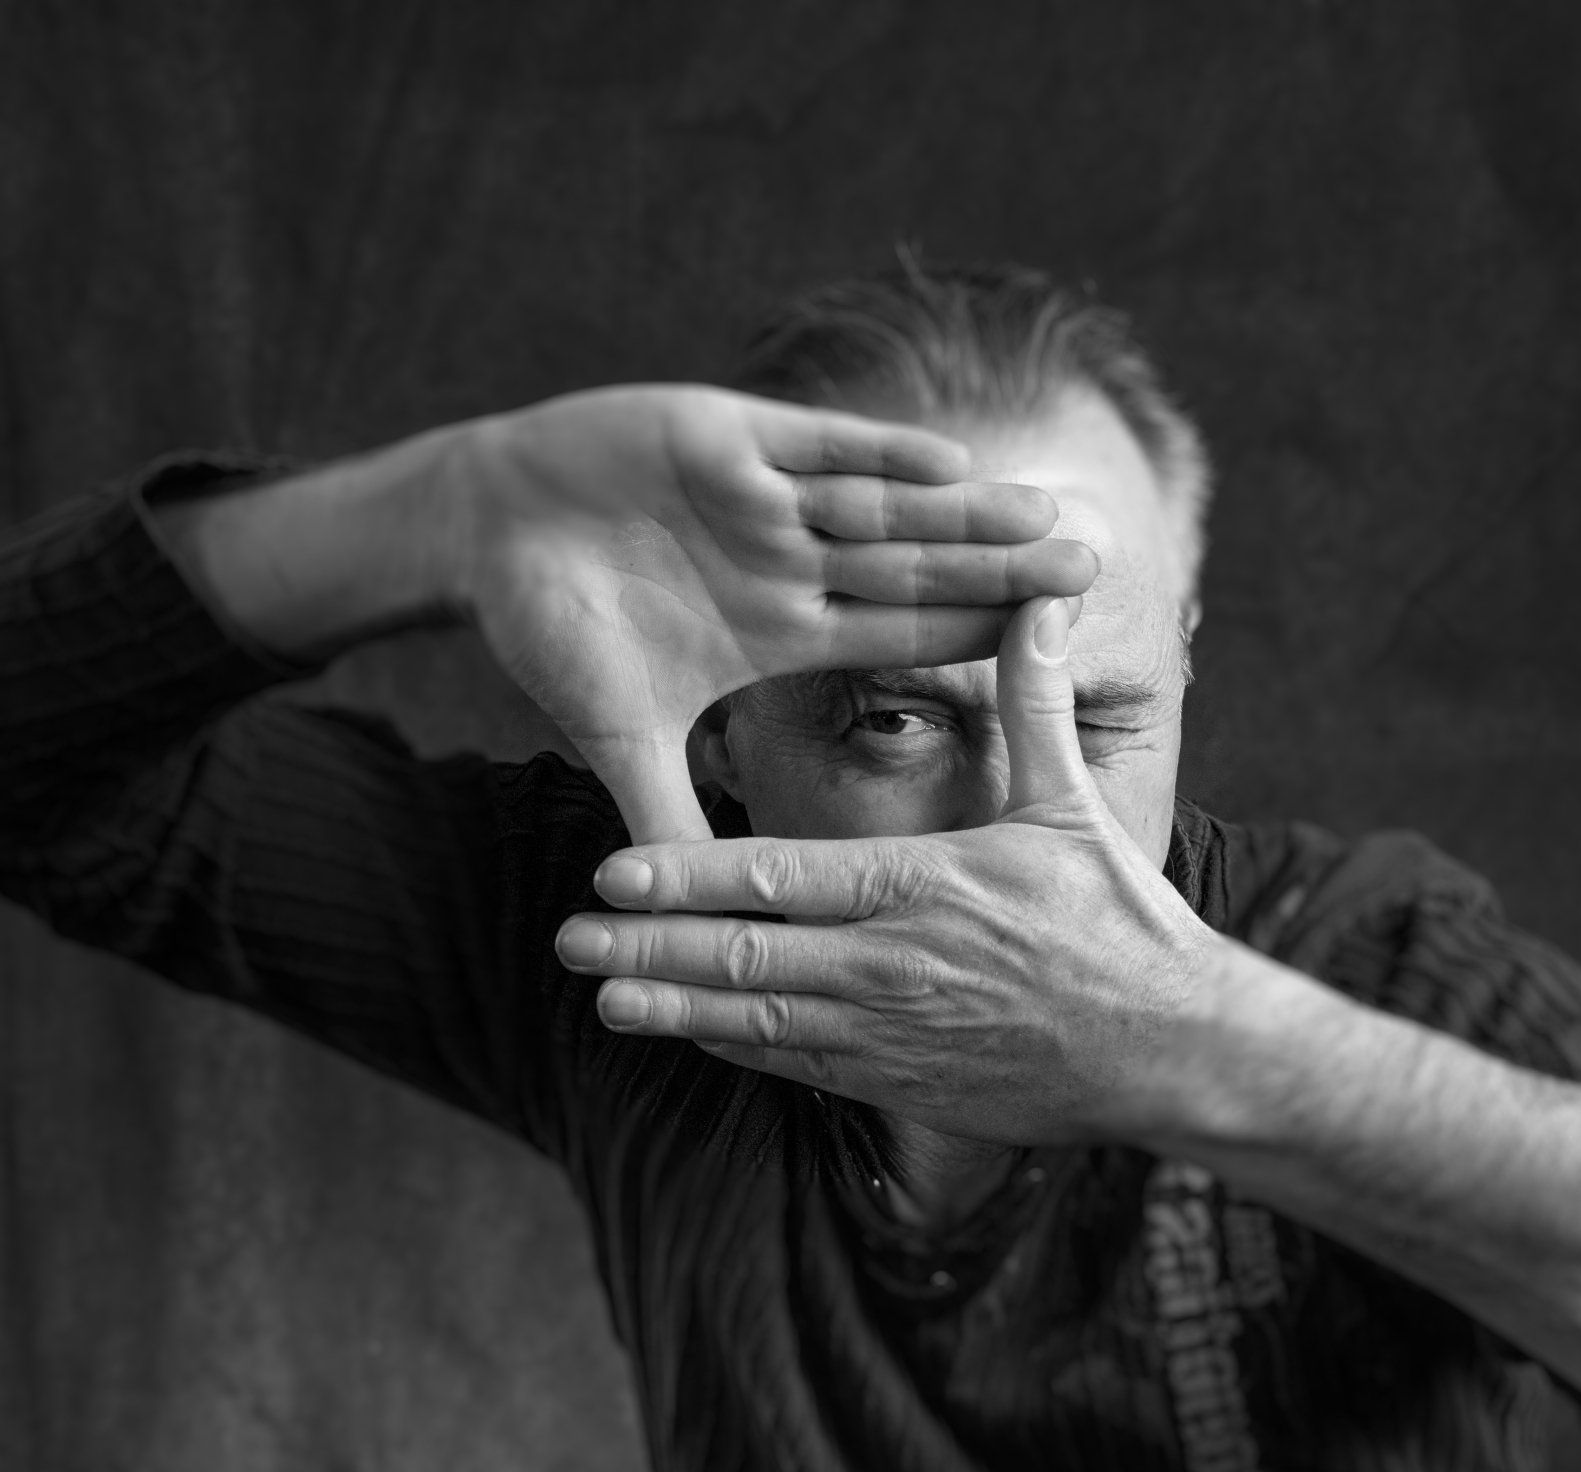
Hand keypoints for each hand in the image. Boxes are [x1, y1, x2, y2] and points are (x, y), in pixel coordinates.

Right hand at [453, 386, 1097, 842]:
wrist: (484, 533)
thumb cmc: (555, 629)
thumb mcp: (619, 732)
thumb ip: (666, 814)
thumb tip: (692, 924)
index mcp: (785, 630)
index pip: (901, 637)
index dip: (976, 637)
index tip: (1055, 648)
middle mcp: (792, 563)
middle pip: (916, 566)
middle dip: (1001, 566)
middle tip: (1096, 564)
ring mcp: (768, 499)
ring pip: (885, 505)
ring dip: (962, 509)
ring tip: (1046, 512)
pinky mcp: (727, 438)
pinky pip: (816, 446)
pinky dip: (875, 452)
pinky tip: (948, 461)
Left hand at [552, 597, 1224, 1145]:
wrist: (1171, 1052)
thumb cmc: (1123, 924)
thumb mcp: (1073, 805)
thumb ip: (1037, 701)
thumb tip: (1042, 595)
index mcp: (922, 887)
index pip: (779, 880)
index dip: (687, 875)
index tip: (614, 868)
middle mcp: (891, 966)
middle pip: (743, 958)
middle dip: (648, 945)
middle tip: (568, 937)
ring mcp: (891, 1035)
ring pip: (757, 1024)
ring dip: (673, 1008)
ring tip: (602, 995)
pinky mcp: (903, 1085)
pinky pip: (800, 1070)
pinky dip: (737, 1052)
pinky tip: (688, 1036)